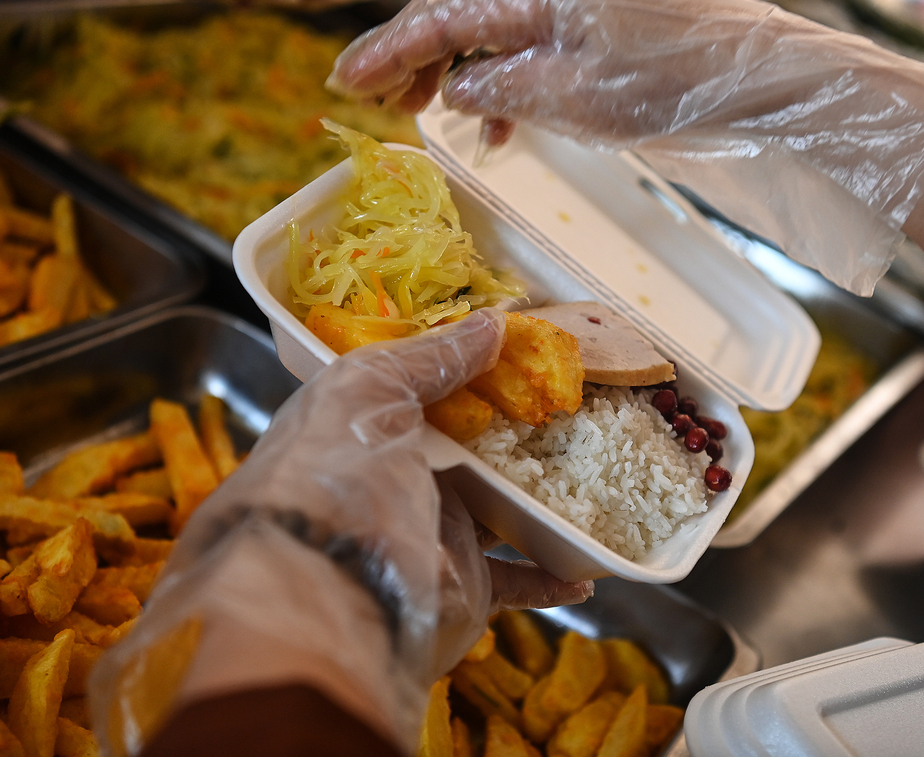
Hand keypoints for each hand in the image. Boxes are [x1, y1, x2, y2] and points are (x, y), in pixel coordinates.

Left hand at [88, 310, 590, 754]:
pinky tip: (587, 561)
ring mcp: (431, 535)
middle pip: (465, 447)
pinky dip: (554, 572)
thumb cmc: (335, 478)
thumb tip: (492, 323)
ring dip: (541, 493)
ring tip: (592, 462)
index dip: (458, 366)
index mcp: (360, 429)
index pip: (412, 389)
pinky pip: (520, 579)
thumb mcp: (369, 390)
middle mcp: (394, 480)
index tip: (516, 345)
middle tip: (568, 398)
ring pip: (499, 509)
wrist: (331, 600)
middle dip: (511, 428)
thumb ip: (431, 357)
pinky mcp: (463, 588)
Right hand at [329, 0, 923, 294]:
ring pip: (495, 25)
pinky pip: (533, 37)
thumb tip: (456, 88)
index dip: (389, 51)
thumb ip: (503, 87)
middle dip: (416, 57)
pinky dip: (506, 76)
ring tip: (435, 117)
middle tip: (384, 104)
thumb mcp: (575, 97)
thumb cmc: (676, 83)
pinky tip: (503, 120)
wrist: (765, 77)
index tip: (345, 83)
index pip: (440, 14)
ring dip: (459, 69)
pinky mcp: (605, 14)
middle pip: (460, 10)